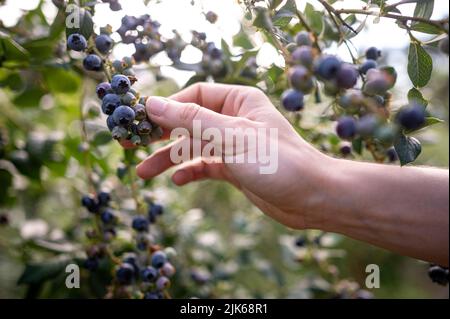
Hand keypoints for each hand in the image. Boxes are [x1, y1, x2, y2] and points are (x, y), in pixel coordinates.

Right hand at [135, 83, 328, 228]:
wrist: (313, 198)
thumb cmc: (278, 162)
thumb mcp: (230, 137)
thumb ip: (191, 121)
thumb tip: (152, 104)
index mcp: (238, 101)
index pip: (192, 97)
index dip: (166, 108)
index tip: (140, 122)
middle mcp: (234, 120)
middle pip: (189, 122)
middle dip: (161, 134)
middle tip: (130, 145)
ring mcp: (234, 145)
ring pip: (194, 147)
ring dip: (169, 158)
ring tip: (143, 172)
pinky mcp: (236, 168)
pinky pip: (206, 166)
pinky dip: (191, 171)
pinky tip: (177, 180)